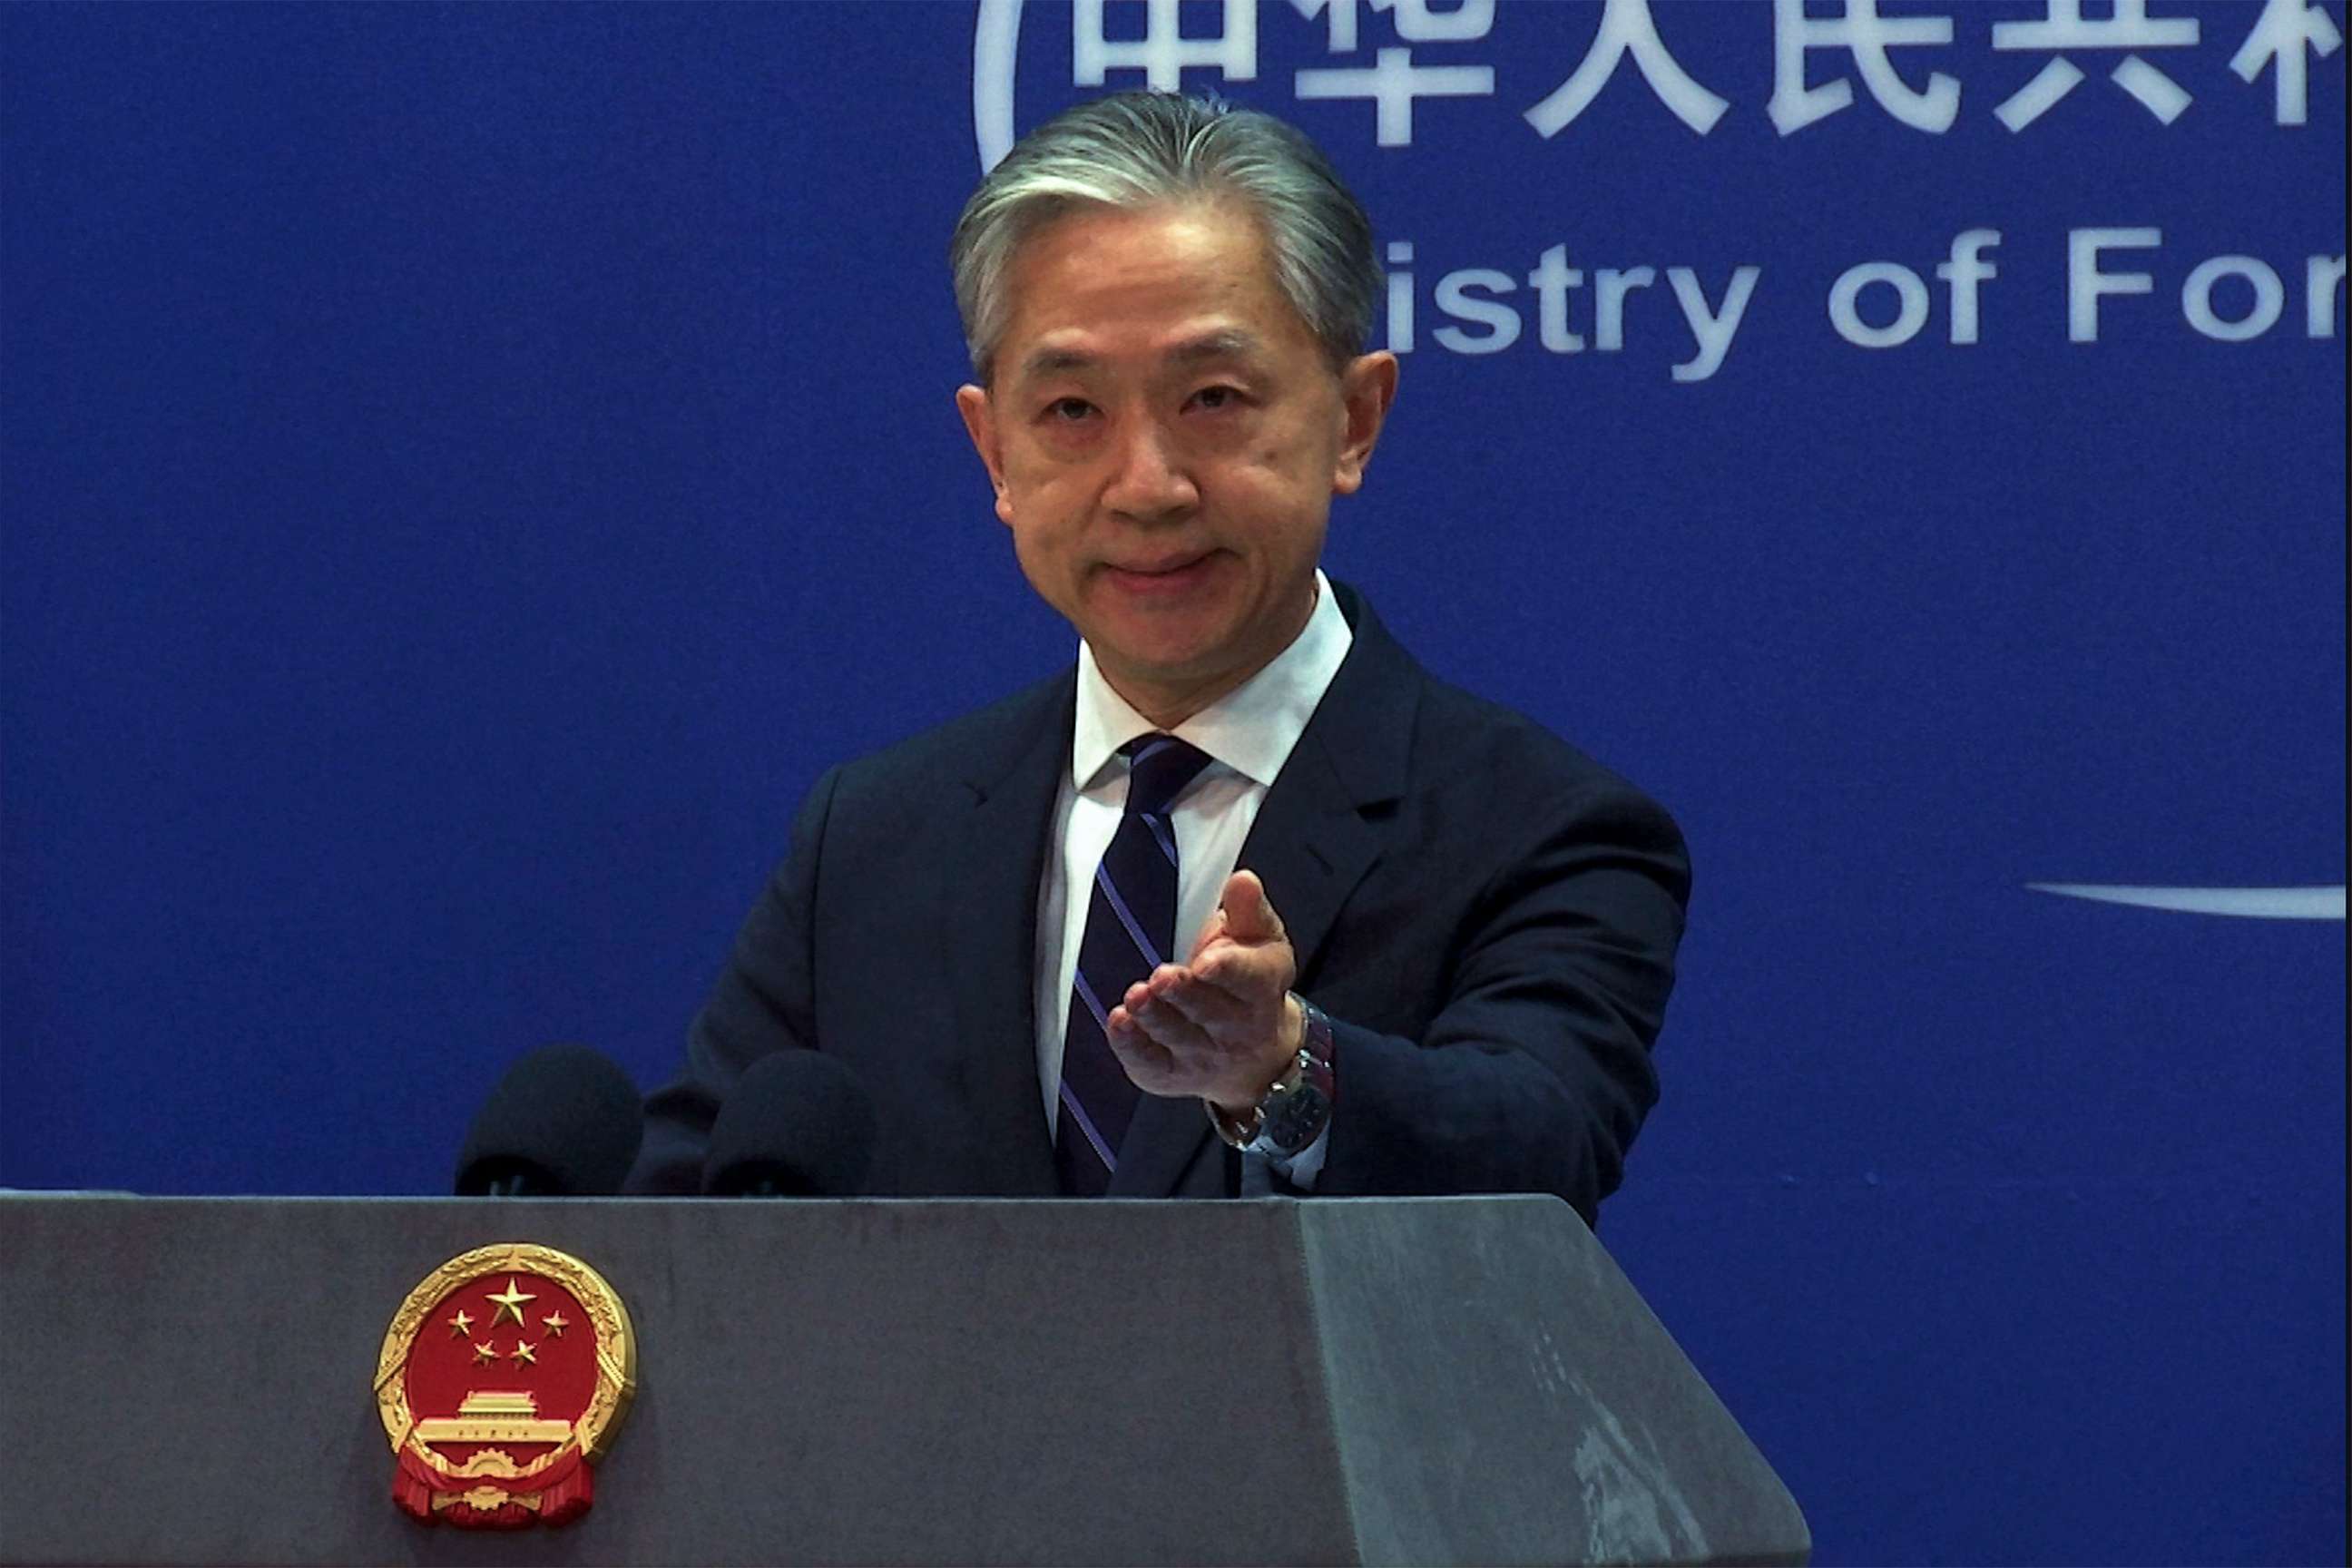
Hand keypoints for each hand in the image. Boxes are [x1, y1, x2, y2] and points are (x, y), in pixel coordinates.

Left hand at [1105, 870, 1303, 1113]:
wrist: (1255, 1054)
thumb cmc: (1250, 983)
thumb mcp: (1260, 941)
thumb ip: (1248, 910)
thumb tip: (1242, 880)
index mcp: (1261, 987)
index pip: (1248, 978)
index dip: (1228, 969)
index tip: (1207, 962)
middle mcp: (1236, 1028)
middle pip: (1209, 1011)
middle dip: (1184, 994)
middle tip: (1163, 977)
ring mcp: (1203, 1056)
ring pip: (1176, 1037)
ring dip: (1154, 1017)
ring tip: (1137, 996)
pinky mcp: (1170, 1074)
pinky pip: (1149, 1063)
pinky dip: (1132, 1045)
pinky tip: (1120, 1023)